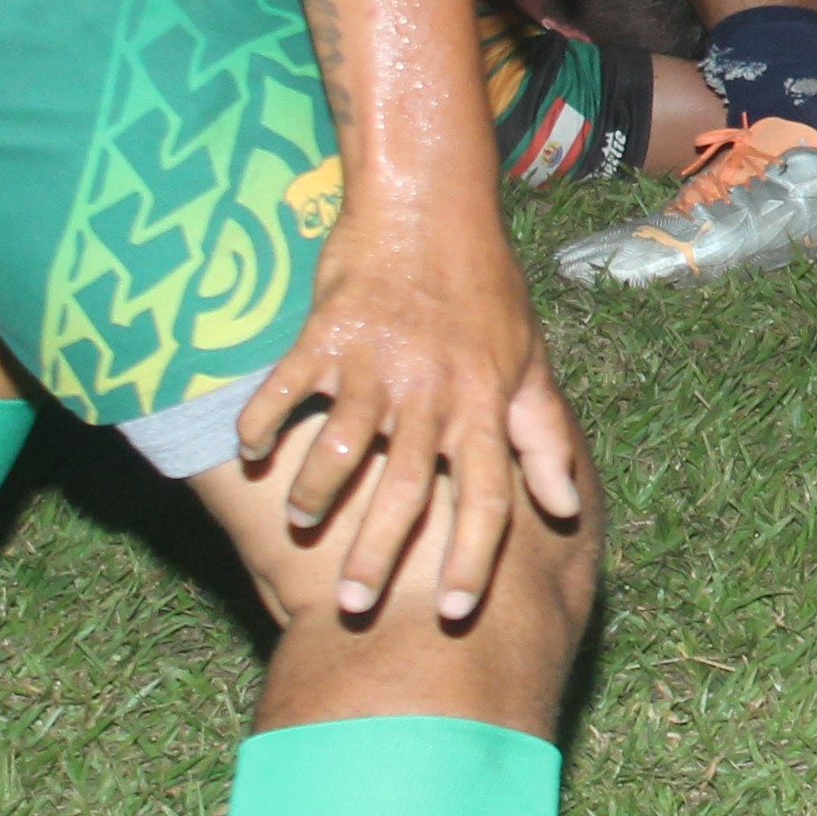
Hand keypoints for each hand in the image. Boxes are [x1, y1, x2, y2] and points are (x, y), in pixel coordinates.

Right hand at [234, 195, 579, 622]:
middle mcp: (434, 389)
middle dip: (378, 555)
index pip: (487, 497)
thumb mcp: (527, 359)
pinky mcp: (329, 330)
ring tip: (302, 523)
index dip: (476, 558)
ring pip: (342, 447)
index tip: (458, 613)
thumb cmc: (485, 286)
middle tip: (354, 605)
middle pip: (406, 491)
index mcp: (485, 402)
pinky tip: (250, 449)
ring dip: (317, 492)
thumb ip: (543, 435)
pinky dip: (262, 421)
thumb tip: (566, 504)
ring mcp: (379, 360)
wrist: (431, 202)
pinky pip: (288, 388)